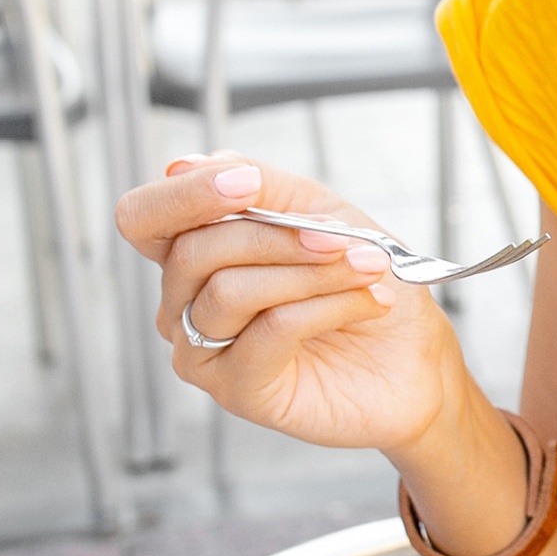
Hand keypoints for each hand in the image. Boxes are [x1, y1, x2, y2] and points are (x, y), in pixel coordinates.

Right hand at [115, 152, 462, 455]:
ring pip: (230, 292)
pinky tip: (368, 302)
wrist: (414, 354)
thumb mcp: (320, 211)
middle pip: (192, 252)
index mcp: (194, 250)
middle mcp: (184, 302)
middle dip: (277, 237)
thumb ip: (259, 185)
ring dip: (313, 272)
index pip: (142, 218)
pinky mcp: (237, 390)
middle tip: (344, 239)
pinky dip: (328, 306)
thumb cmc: (363, 279)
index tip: (248, 184)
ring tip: (368, 270)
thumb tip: (184, 164)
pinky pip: (270, 331)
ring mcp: (204, 351)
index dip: (183, 196)